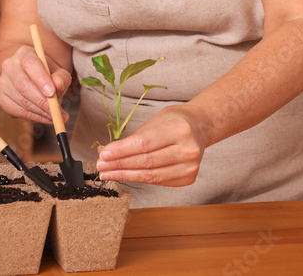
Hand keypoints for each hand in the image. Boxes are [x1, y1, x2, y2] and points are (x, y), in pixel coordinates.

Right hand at [0, 44, 71, 123]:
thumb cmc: (47, 74)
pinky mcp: (1, 99)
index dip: (41, 79)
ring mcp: (3, 83)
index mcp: (23, 54)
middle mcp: (9, 66)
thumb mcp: (58, 71)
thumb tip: (58, 85)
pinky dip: (33, 117)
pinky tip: (44, 117)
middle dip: (42, 101)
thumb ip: (61, 77)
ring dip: (40, 112)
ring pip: (21, 100)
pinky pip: (17, 111)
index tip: (52, 93)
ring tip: (56, 116)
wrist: (29, 76)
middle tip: (57, 112)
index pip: (30, 64)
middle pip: (23, 84)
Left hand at [96, 104, 210, 186]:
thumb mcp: (154, 121)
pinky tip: (126, 175)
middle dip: (119, 164)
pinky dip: (140, 178)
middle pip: (146, 161)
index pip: (144, 143)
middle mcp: (188, 149)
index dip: (121, 151)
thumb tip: (105, 151)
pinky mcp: (189, 178)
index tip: (104, 154)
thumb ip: (132, 138)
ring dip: (125, 175)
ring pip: (151, 175)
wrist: (200, 126)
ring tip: (108, 173)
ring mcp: (190, 166)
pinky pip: (158, 180)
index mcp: (179, 129)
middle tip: (101, 165)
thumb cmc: (175, 121)